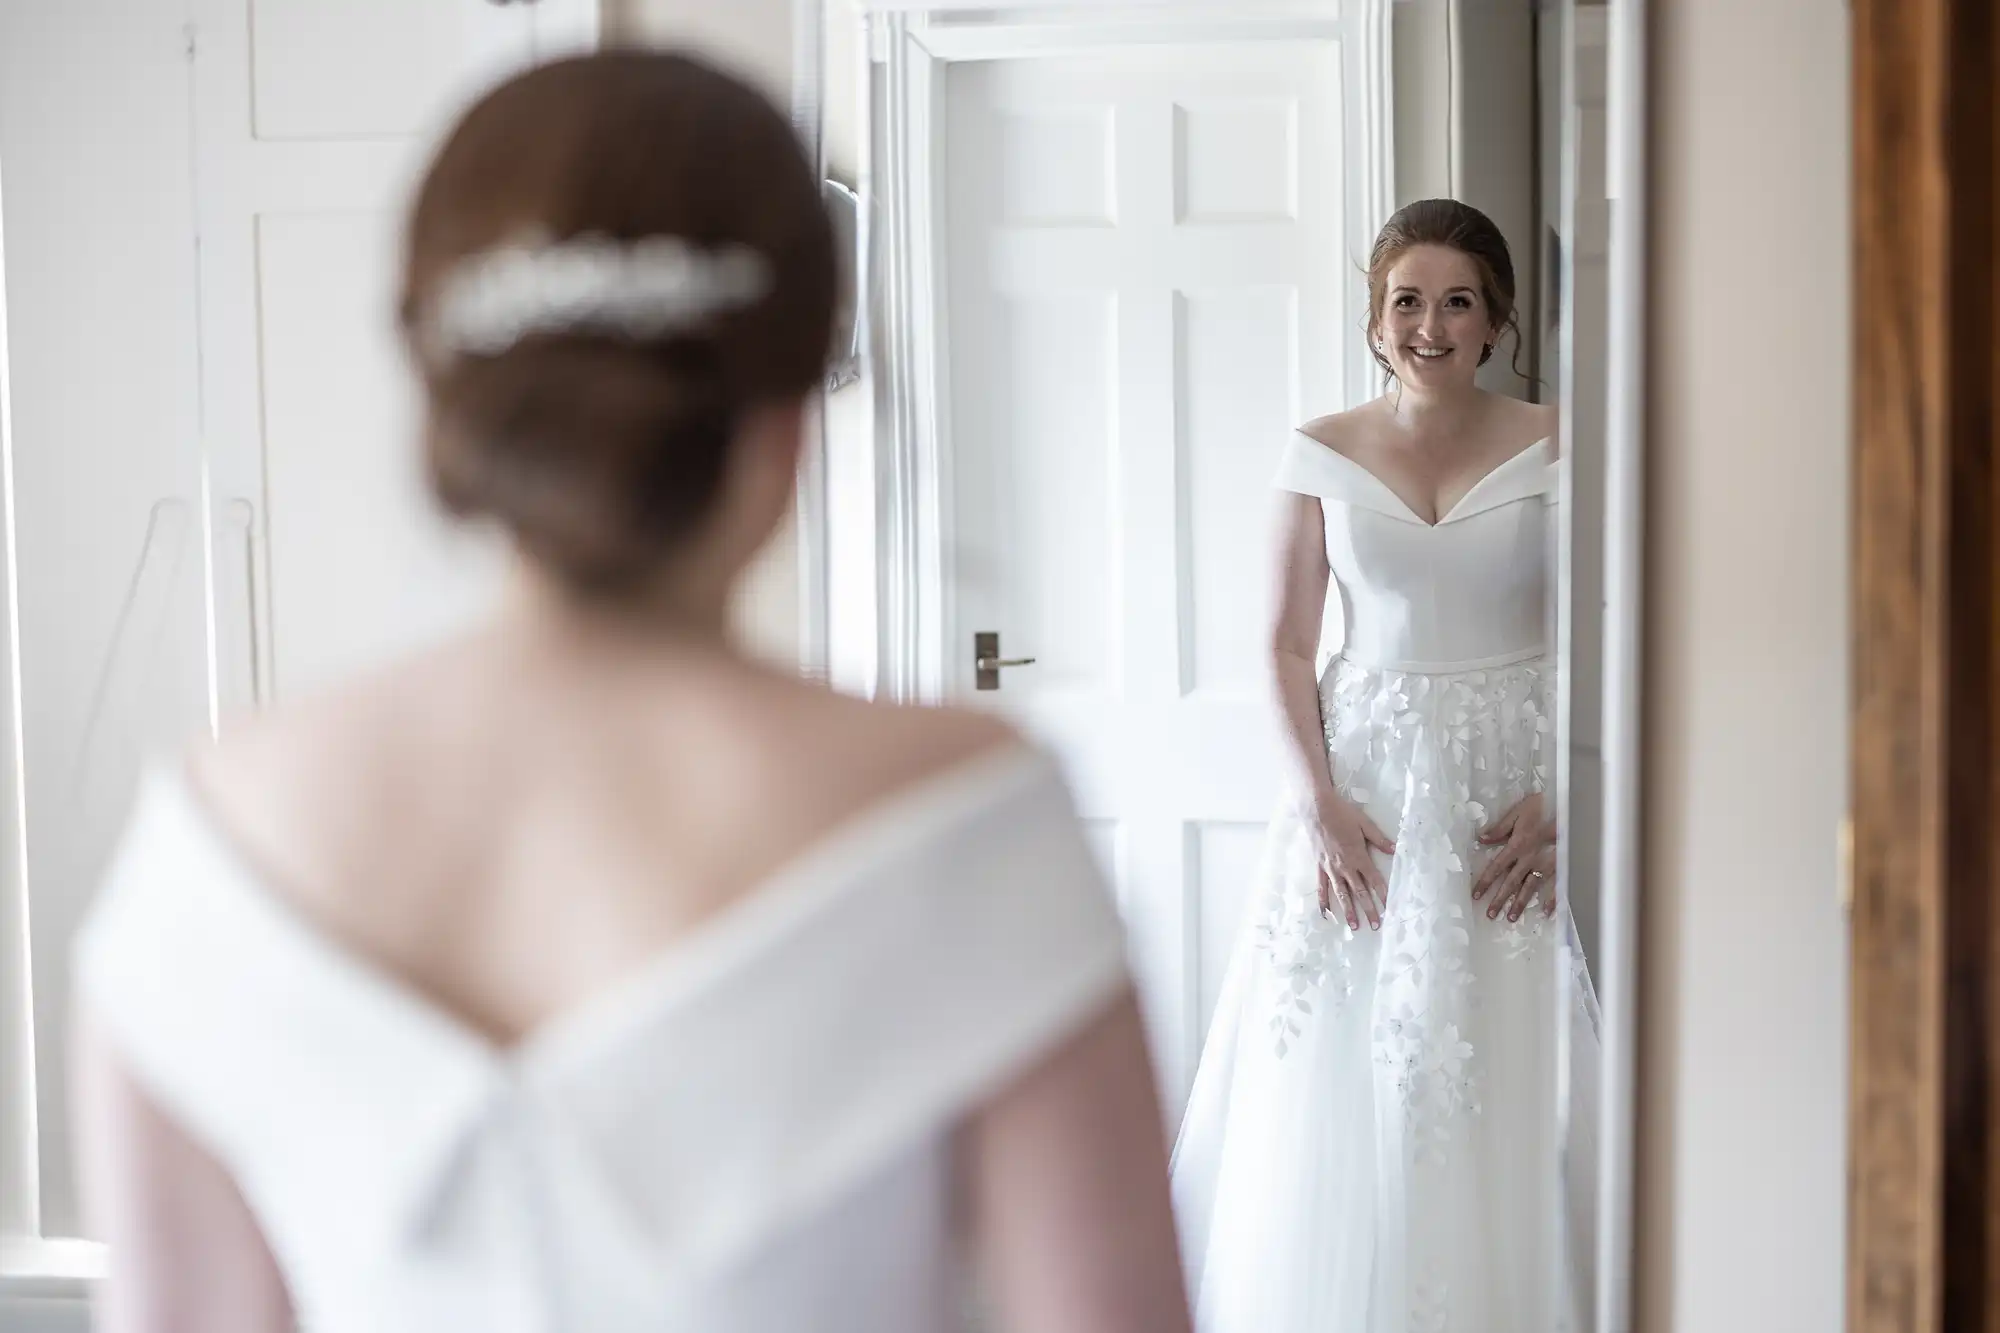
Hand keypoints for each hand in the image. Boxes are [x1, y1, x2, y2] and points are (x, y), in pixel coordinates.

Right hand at [1310, 791, 1395, 930]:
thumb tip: (1394, 850)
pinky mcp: (1319, 866)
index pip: (1374, 880)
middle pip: (1359, 892)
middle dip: (1368, 910)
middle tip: (1375, 926)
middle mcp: (1345, 866)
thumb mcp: (1365, 824)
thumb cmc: (1342, 814)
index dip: (1382, 895)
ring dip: (1348, 911)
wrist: (1316, 809)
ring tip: (1354, 926)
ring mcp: (1330, 868)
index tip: (1389, 908)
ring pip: (1341, 894)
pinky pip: (1322, 887)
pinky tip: (1326, 913)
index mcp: (1358, 856)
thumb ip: (1379, 839)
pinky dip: (1323, 901)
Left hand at [1473, 793, 1556, 922]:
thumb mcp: (1518, 812)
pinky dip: (1551, 901)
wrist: (1570, 808)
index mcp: (1516, 846)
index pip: (1496, 867)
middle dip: (1499, 900)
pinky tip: (1545, 913)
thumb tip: (1481, 839)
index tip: (1475, 895)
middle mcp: (1528, 859)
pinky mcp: (1560, 866)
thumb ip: (1500, 828)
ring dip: (1519, 904)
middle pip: (1510, 883)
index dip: (1485, 882)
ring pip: (1529, 888)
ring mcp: (1545, 864)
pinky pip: (1555, 887)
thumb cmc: (1543, 806)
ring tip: (1511, 918)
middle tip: (1490, 915)